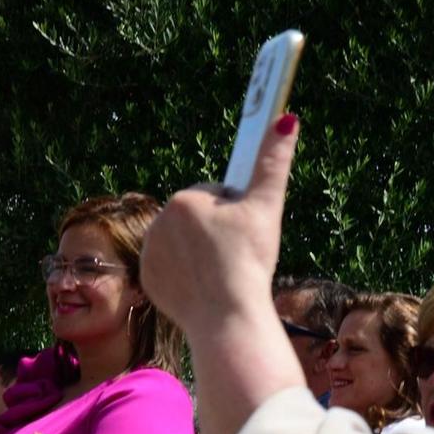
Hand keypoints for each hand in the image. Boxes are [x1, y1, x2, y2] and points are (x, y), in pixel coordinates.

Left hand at [141, 116, 296, 341]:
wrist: (226, 315)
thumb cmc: (249, 259)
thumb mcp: (267, 206)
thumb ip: (273, 161)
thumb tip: (285, 118)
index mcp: (183, 200)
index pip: (216, 194)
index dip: (237, 212)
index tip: (243, 232)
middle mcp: (158, 222)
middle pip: (199, 217)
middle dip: (217, 229)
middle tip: (234, 252)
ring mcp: (149, 252)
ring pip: (185, 241)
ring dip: (202, 249)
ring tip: (220, 268)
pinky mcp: (148, 278)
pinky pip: (171, 266)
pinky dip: (187, 272)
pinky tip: (203, 282)